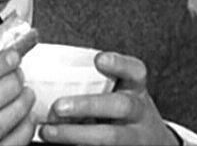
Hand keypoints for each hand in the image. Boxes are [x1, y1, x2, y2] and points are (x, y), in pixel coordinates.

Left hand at [39, 52, 178, 145]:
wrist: (149, 140)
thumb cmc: (120, 106)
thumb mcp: (118, 89)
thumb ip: (93, 81)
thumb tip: (47, 77)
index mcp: (135, 88)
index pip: (135, 71)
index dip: (119, 64)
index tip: (99, 60)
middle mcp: (139, 110)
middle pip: (121, 105)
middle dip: (88, 105)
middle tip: (58, 107)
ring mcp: (134, 135)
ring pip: (110, 136)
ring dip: (75, 133)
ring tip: (48, 131)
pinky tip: (57, 144)